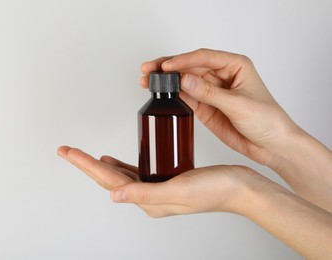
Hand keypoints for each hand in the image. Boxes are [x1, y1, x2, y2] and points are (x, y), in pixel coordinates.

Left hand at [57, 146, 257, 216]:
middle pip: (109, 177)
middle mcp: (149, 197)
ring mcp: (156, 188)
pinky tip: (115, 159)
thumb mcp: (178, 190)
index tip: (69, 152)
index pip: (109, 179)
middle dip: (86, 163)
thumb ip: (145, 193)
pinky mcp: (166, 179)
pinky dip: (121, 164)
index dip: (86, 164)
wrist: (239, 187)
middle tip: (68, 151)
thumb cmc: (215, 189)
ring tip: (84, 156)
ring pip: (120, 175)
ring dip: (100, 164)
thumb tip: (114, 195)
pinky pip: (136, 172)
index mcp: (149, 200)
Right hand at [140, 49, 300, 167]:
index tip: (166, 66)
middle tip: (148, 69)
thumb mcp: (238, 104)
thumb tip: (183, 80)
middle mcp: (221, 76)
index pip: (204, 57)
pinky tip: (160, 94)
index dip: (182, 60)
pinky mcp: (206, 108)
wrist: (273, 146)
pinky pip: (186, 98)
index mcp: (235, 66)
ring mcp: (212, 92)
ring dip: (167, 82)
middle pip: (190, 67)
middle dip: (168, 68)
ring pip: (184, 82)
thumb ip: (209, 93)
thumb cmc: (268, 120)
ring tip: (147, 81)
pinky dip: (173, 96)